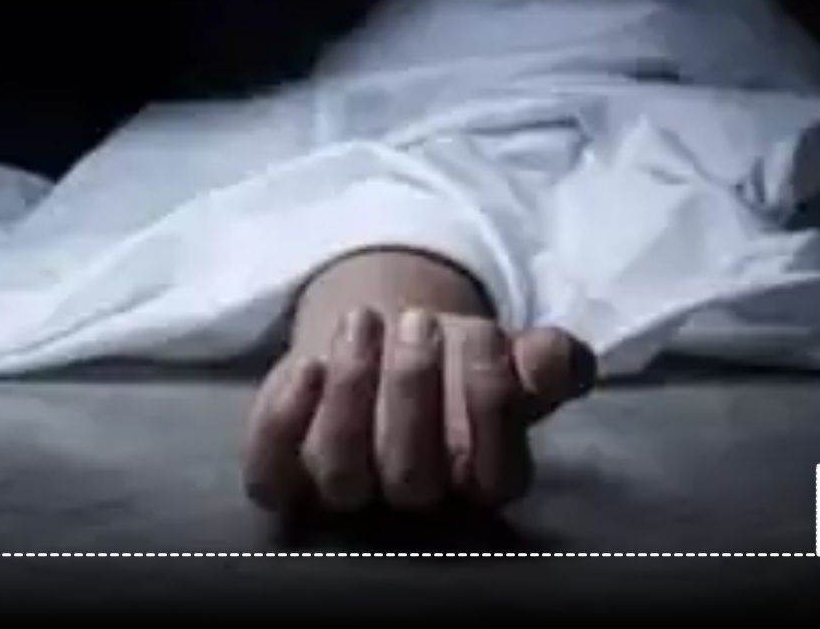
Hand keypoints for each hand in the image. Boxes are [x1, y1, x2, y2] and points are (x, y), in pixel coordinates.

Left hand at [242, 306, 593, 513]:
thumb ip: (547, 360)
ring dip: (352, 394)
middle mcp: (409, 497)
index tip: (487, 335)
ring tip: (364, 323)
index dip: (492, 406)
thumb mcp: (511, 352)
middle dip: (414, 391)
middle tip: (418, 322)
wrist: (381, 342)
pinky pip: (270, 472)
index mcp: (477, 479)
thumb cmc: (457, 360)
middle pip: (413, 478)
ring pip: (342, 475)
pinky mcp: (283, 472)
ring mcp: (341, 490)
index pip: (493, 475)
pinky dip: (282, 424)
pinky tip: (305, 367)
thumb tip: (549, 357)